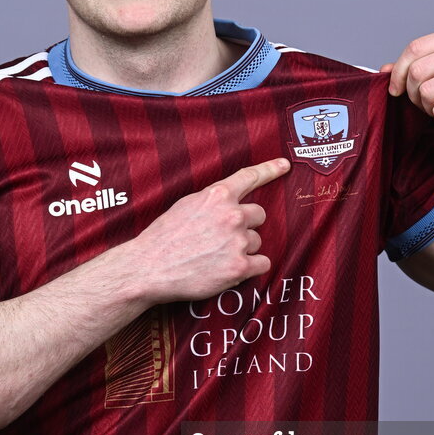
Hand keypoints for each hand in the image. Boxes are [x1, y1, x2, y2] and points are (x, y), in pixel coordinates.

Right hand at [130, 158, 290, 302]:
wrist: (149, 268)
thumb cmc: (164, 238)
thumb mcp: (186, 205)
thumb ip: (212, 201)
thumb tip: (230, 203)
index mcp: (217, 196)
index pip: (250, 177)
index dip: (270, 169)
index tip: (284, 165)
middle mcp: (231, 215)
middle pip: (259, 215)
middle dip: (246, 225)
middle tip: (224, 237)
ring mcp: (237, 241)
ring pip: (257, 241)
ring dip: (244, 249)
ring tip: (217, 256)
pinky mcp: (239, 267)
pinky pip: (262, 263)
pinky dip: (251, 268)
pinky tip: (231, 269)